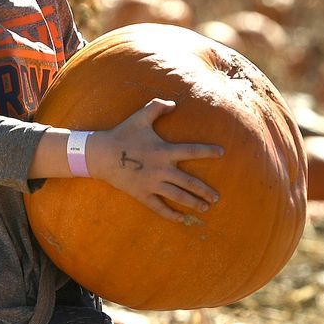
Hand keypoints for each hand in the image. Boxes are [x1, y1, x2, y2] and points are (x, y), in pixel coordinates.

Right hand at [89, 99, 222, 224]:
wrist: (101, 154)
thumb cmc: (122, 134)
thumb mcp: (140, 117)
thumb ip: (158, 107)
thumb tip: (174, 103)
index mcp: (164, 151)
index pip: (192, 151)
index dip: (208, 151)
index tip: (222, 153)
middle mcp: (161, 169)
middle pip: (189, 182)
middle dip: (205, 190)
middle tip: (217, 197)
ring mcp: (152, 184)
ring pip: (178, 196)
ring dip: (193, 203)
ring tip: (205, 208)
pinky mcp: (142, 194)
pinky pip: (159, 207)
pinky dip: (171, 215)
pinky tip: (182, 220)